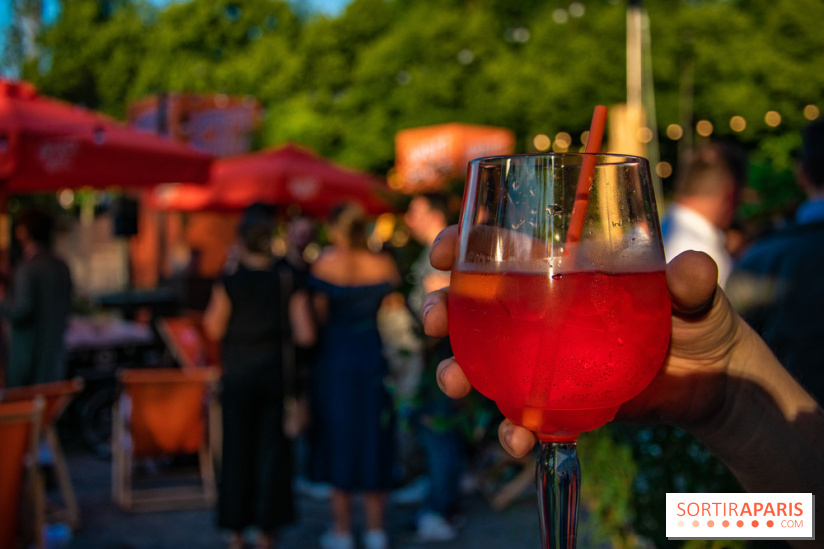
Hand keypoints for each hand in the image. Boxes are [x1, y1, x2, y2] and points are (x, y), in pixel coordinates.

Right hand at [421, 225, 746, 457]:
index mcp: (562, 270)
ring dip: (455, 370)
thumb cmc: (697, 321)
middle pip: (472, 303)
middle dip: (439, 307)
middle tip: (433, 321)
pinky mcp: (555, 400)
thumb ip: (693, 281)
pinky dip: (510, 430)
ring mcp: (542, 358)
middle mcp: (540, 312)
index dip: (462, 243)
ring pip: (480, 360)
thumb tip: (691, 269)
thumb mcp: (696, 295)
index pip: (499, 247)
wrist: (712, 384)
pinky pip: (518, 415)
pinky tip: (518, 439)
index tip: (443, 251)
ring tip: (455, 382)